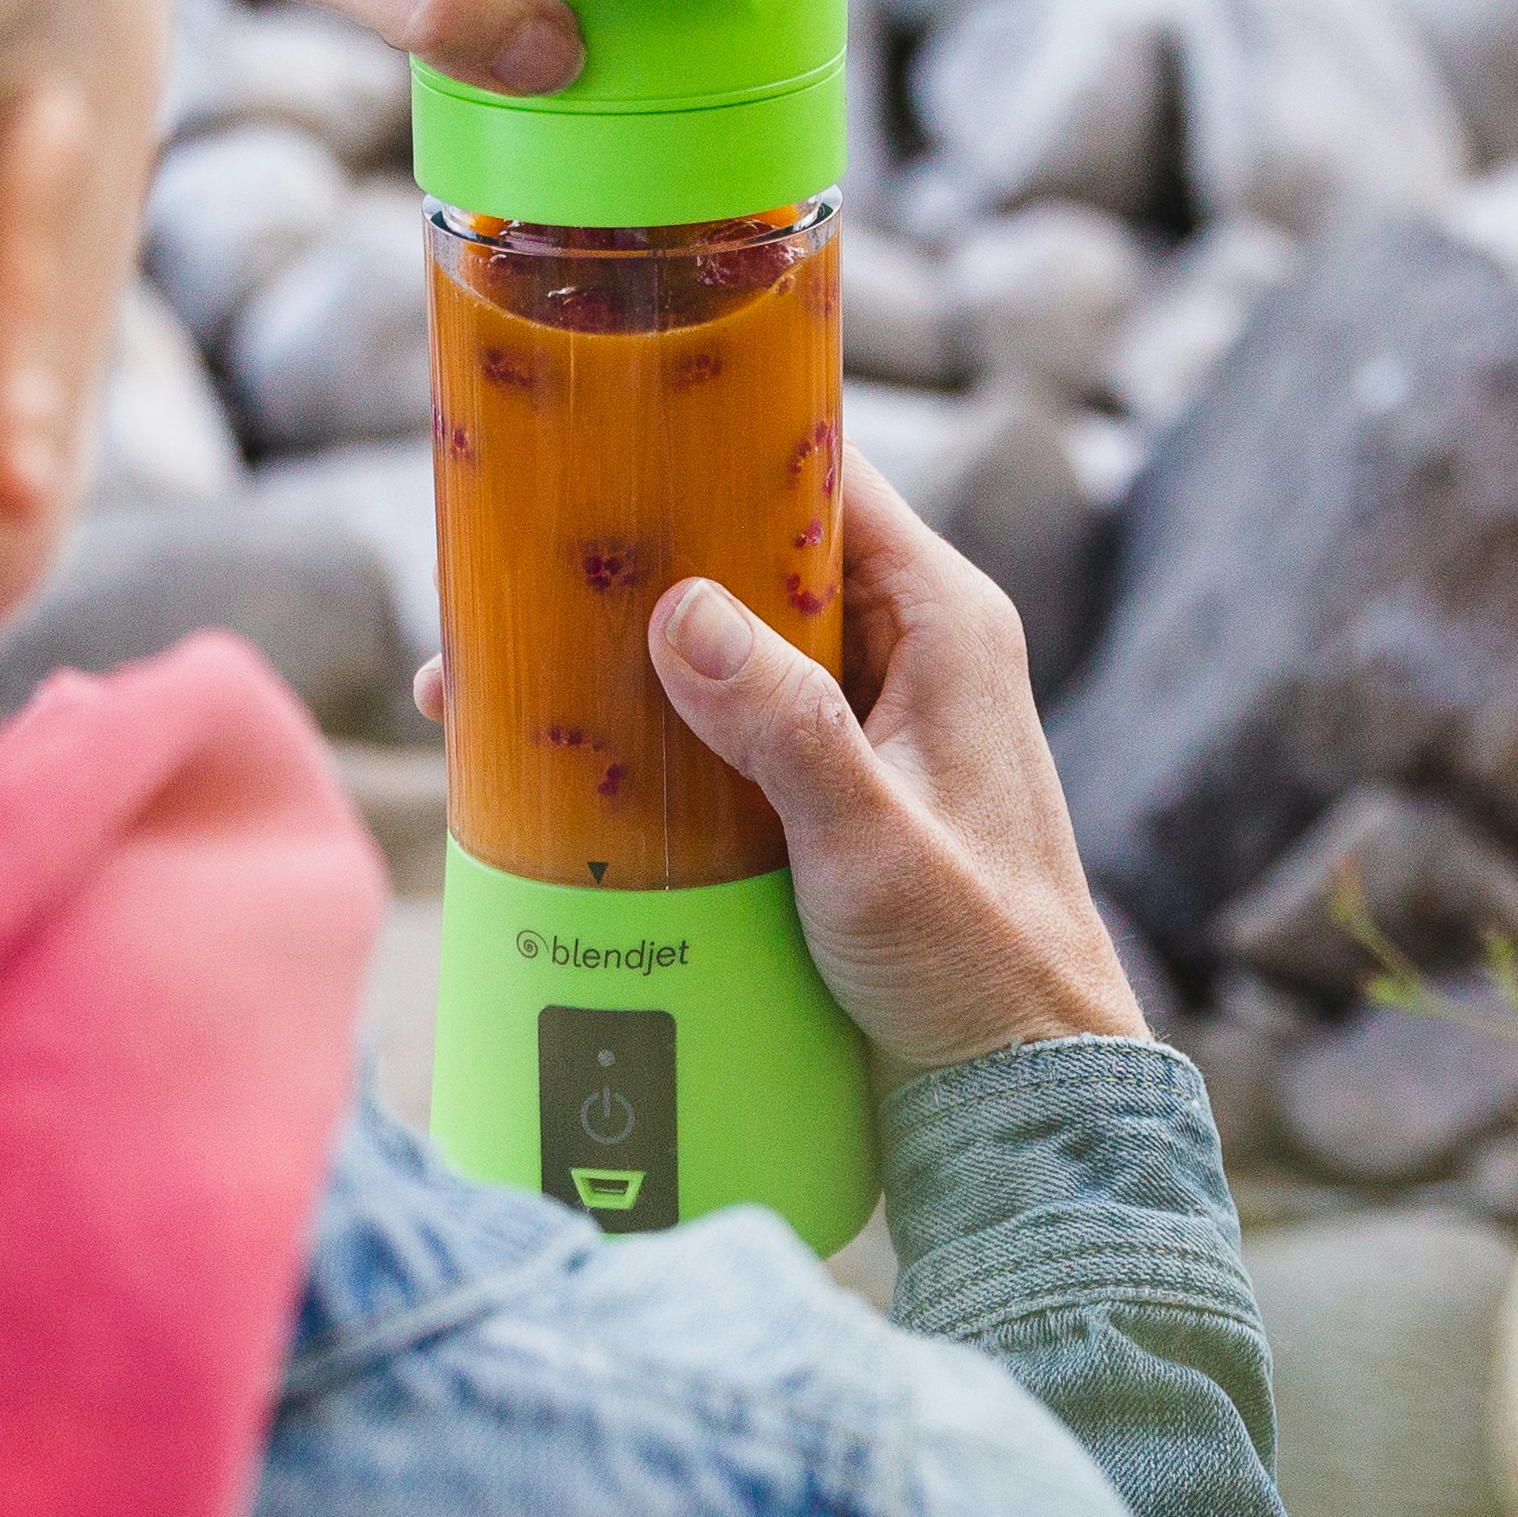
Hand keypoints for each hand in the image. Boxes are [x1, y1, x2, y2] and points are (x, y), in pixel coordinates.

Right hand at [411, 458, 1145, 1076]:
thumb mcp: (871, 847)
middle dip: (642, 553)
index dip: (720, 437)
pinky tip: (550, 746)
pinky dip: (646, 723)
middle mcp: (904, 646)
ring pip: (727, 637)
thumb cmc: (980, 964)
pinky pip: (723, 716)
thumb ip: (786, 726)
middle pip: (755, 550)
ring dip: (625, 648)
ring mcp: (862, 712)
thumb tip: (681, 611)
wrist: (1021, 1090)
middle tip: (514, 556)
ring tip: (496, 658)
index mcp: (941, 621)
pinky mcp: (824, 780)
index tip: (611, 426)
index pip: (823, 475)